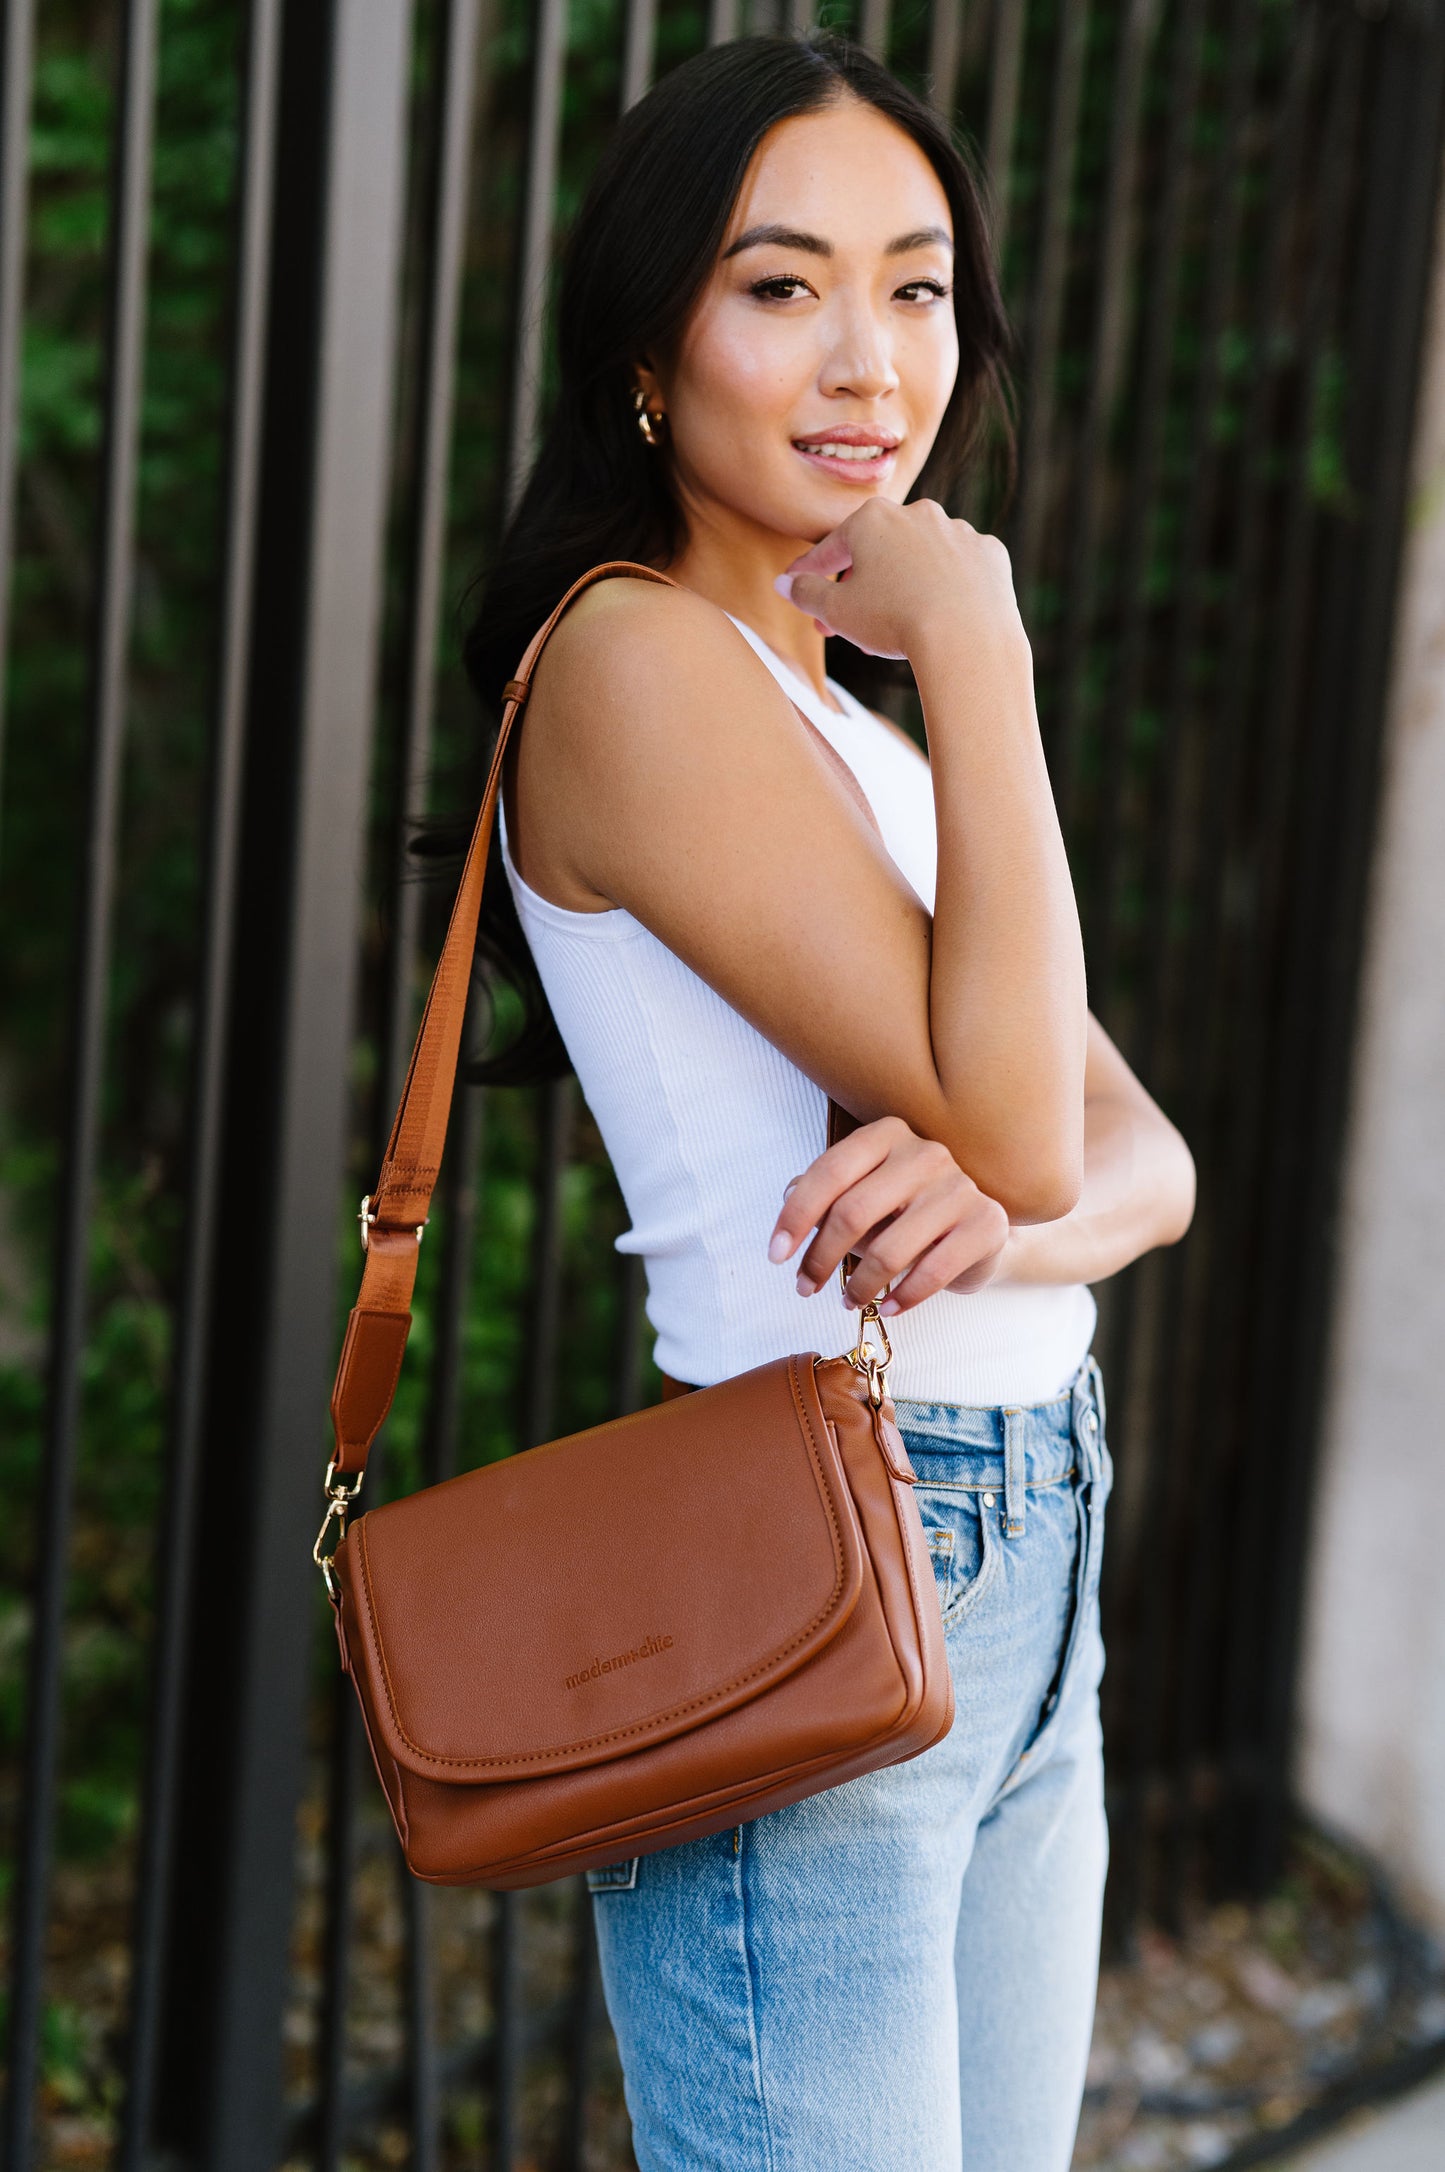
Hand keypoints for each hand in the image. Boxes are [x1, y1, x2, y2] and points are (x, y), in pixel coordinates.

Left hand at [766, 1114, 1008, 1315]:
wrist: (977, 1232)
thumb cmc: (906, 1213)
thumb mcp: (863, 1197)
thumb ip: (826, 1194)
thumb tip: (788, 1195)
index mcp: (887, 1136)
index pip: (830, 1172)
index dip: (796, 1216)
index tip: (776, 1256)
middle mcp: (925, 1153)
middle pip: (854, 1211)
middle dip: (820, 1258)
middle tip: (805, 1288)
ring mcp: (959, 1187)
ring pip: (891, 1248)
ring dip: (860, 1285)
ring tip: (848, 1301)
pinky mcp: (985, 1223)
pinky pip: (933, 1270)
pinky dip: (903, 1297)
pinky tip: (888, 1308)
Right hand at [776, 497, 1028, 667]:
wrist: (968, 640)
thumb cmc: (894, 620)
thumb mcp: (836, 611)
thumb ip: (806, 592)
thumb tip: (785, 583)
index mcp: (873, 518)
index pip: (830, 548)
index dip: (808, 571)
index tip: (795, 584)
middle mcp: (918, 512)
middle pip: (877, 551)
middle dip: (857, 585)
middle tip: (841, 623)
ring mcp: (959, 531)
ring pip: (920, 558)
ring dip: (903, 584)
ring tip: (893, 624)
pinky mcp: (990, 554)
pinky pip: (959, 570)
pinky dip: (947, 588)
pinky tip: (940, 614)